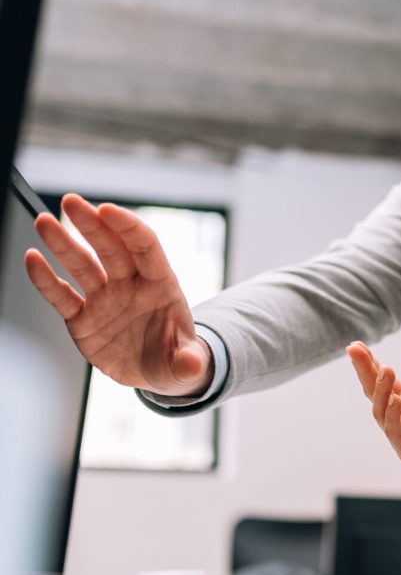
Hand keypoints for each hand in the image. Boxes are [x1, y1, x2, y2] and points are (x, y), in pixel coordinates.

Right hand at [24, 195, 212, 395]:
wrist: (156, 372)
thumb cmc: (175, 357)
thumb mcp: (186, 364)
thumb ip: (189, 362)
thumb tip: (194, 367)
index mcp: (161, 286)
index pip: (146, 248)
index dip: (128, 228)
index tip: (108, 210)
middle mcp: (130, 286)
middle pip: (110, 249)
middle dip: (91, 224)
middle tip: (71, 201)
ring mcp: (104, 300)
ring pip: (82, 266)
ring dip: (63, 244)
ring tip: (44, 221)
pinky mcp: (82, 319)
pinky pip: (62, 296)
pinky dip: (46, 280)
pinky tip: (32, 259)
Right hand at [347, 341, 400, 510]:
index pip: (385, 380)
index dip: (370, 363)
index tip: (357, 345)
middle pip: (375, 392)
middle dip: (364, 371)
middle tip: (354, 350)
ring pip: (380, 411)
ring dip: (380, 390)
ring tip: (386, 369)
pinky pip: (394, 433)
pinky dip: (392, 416)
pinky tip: (394, 400)